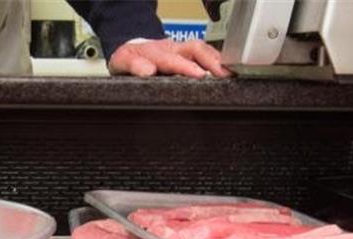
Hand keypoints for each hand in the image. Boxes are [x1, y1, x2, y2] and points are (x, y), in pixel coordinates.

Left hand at [109, 38, 230, 78]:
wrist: (129, 51)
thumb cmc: (128, 60)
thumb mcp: (122, 63)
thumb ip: (133, 66)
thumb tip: (148, 71)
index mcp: (155, 52)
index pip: (173, 60)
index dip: (187, 67)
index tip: (200, 75)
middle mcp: (171, 48)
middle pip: (195, 49)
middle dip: (211, 61)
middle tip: (224, 75)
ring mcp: (180, 49)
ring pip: (202, 49)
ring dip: (217, 61)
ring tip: (230, 75)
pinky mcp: (186, 52)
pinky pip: (204, 52)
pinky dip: (216, 60)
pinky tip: (226, 71)